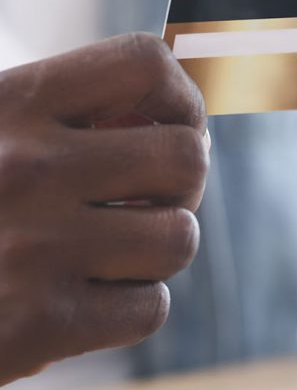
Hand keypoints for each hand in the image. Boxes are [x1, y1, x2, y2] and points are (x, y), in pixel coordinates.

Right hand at [0, 33, 208, 385]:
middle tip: (146, 203)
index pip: (144, 65)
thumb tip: (165, 116)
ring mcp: (36, 246)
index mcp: (8, 104)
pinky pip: (149, 308)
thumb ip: (51, 117)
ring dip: (155, 253)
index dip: (179, 98)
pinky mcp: (38, 324)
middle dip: (180, 186)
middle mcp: (27, 166)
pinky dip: (127, 311)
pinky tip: (82, 304)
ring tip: (108, 256)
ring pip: (178, 238)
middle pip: (185, 158)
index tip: (172, 126)